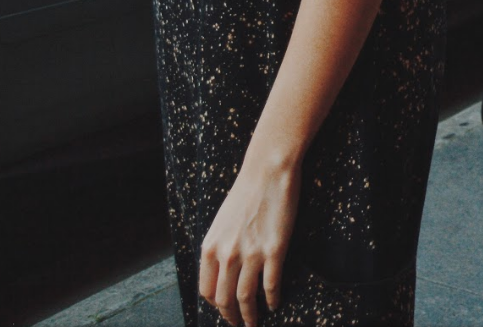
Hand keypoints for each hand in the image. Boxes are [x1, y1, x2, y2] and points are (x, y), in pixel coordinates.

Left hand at [199, 154, 299, 326]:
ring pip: (246, 298)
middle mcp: (226, 255)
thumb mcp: (221, 224)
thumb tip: (222, 272)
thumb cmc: (245, 193)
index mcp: (210, 248)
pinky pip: (271, 284)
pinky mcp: (274, 250)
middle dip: (231, 317)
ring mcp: (251, 254)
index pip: (206, 291)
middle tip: (239, 324)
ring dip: (250, 316)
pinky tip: (275, 304)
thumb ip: (219, 249)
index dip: (215, 306)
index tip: (224, 310)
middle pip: (224, 300)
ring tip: (254, 322)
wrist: (267, 171)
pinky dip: (273, 299)